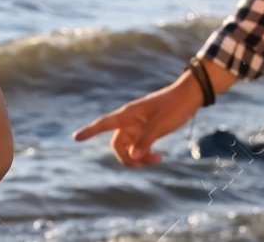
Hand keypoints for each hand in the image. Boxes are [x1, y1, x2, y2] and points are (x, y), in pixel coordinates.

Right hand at [73, 77, 202, 166]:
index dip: (89, 131)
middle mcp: (129, 121)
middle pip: (116, 144)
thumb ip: (146, 140)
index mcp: (128, 114)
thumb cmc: (174, 106)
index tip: (75, 138)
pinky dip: (146, 155)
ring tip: (158, 159)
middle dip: (125, 158)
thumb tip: (132, 158)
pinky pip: (139, 148)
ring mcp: (138, 127)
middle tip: (140, 165)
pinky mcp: (147, 131)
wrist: (189, 97)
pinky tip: (159, 157)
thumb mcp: (160, 124)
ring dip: (138, 158)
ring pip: (129, 149)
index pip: (103, 124)